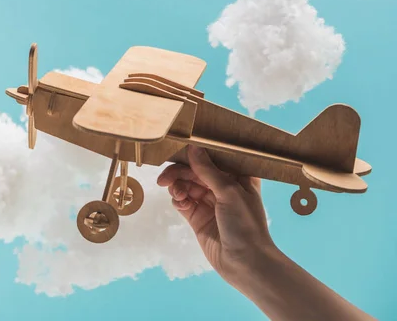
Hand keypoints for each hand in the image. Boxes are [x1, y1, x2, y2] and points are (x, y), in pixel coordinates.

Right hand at [157, 145, 275, 285]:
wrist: (245, 263)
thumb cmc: (246, 225)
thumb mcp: (229, 192)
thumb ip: (208, 170)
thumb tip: (192, 148)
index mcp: (238, 177)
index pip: (214, 158)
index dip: (196, 153)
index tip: (178, 151)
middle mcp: (223, 187)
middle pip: (195, 171)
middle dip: (180, 172)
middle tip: (165, 177)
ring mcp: (210, 203)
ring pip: (186, 186)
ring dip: (177, 186)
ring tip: (176, 193)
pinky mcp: (198, 218)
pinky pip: (183, 202)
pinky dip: (178, 200)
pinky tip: (180, 202)